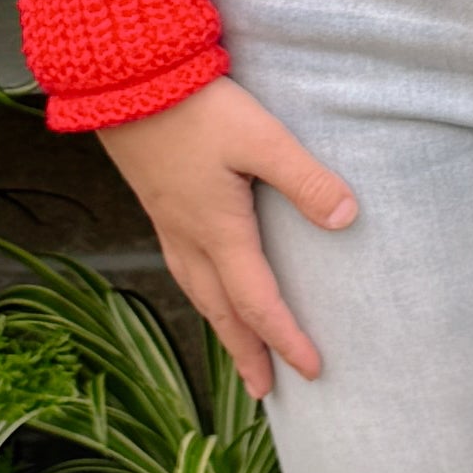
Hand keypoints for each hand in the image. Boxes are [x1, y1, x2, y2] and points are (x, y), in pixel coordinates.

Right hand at [94, 74, 358, 396]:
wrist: (125, 82)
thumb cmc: (195, 108)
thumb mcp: (261, 138)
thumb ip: (305, 180)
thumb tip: (347, 220)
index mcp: (219, 231)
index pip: (259, 302)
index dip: (286, 339)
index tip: (313, 371)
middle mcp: (190, 238)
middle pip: (222, 311)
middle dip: (246, 352)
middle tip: (264, 390)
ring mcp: (169, 223)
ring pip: (198, 292)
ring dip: (221, 326)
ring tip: (237, 348)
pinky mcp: (158, 204)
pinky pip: (182, 267)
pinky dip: (200, 292)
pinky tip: (204, 283)